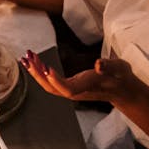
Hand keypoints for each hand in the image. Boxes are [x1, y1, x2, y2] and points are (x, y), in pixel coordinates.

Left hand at [21, 50, 139, 105]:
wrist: (122, 89)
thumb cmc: (122, 78)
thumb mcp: (121, 69)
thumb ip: (111, 66)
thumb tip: (99, 64)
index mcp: (88, 87)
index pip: (69, 89)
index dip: (57, 82)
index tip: (46, 70)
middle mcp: (76, 91)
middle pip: (53, 88)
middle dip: (38, 75)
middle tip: (27, 59)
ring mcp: (71, 90)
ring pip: (49, 85)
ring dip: (36, 72)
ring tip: (26, 57)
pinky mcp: (69, 86)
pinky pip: (51, 81)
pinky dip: (40, 71)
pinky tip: (34, 61)